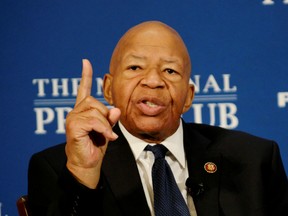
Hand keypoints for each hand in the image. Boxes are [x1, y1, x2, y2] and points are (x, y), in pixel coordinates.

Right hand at [65, 59, 120, 187]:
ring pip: (95, 110)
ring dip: (105, 124)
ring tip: (106, 135)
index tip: (85, 62)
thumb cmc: (96, 146)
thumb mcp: (107, 129)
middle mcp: (75, 112)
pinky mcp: (73, 126)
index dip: (85, 76)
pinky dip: (103, 129)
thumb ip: (110, 119)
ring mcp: (72, 118)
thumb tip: (116, 109)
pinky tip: (107, 138)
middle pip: (94, 101)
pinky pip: (93, 120)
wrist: (88, 164)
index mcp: (83, 111)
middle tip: (107, 130)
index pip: (84, 90)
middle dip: (105, 115)